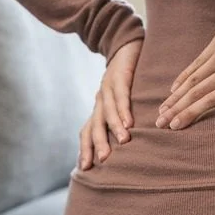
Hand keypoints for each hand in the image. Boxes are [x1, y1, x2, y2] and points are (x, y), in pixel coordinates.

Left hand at [79, 39, 142, 170]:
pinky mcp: (120, 77)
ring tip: (124, 142)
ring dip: (115, 127)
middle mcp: (100, 100)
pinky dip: (123, 109)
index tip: (85, 169)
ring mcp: (108, 88)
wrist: (124, 45)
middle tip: (102, 161)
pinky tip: (129, 121)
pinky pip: (121, 96)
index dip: (85, 149)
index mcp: (98, 108)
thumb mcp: (118, 100)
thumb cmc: (125, 78)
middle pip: (95, 125)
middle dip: (97, 143)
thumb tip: (124, 145)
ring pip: (107, 111)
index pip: (87, 132)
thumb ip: (118, 119)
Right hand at [156, 13, 214, 129]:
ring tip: (161, 109)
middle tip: (159, 123)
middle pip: (197, 92)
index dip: (193, 114)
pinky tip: (173, 88)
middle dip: (176, 109)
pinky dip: (183, 77)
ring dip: (175, 96)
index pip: (213, 101)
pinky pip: (196, 64)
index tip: (177, 126)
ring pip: (192, 79)